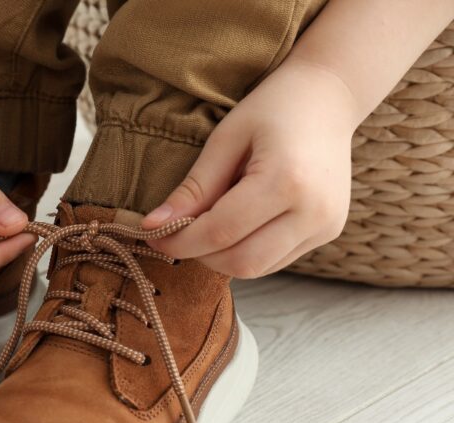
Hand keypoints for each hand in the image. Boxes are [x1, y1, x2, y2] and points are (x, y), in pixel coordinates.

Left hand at [142, 60, 355, 277]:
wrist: (331, 94)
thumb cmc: (273, 108)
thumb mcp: (226, 139)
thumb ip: (194, 188)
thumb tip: (153, 226)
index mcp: (287, 180)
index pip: (220, 232)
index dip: (180, 241)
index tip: (151, 235)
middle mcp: (314, 211)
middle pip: (241, 262)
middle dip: (199, 255)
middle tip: (175, 234)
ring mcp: (326, 225)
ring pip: (258, 268)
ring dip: (221, 257)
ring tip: (206, 225)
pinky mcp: (328, 231)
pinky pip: (275, 260)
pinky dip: (245, 252)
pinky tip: (235, 225)